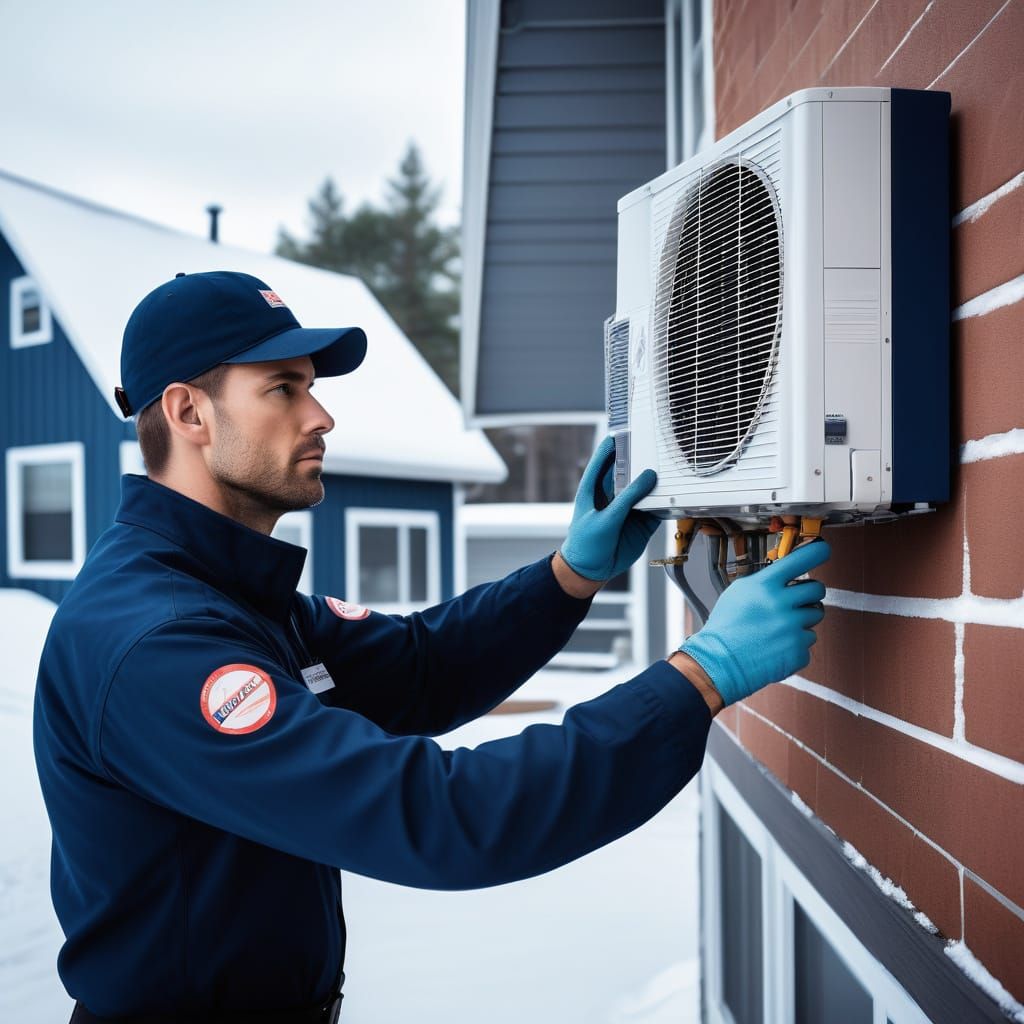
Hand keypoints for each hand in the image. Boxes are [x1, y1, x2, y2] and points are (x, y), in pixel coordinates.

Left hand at [559, 435, 659, 581]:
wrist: (590, 572)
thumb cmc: (585, 544)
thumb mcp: (606, 519)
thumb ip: (628, 498)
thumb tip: (649, 476)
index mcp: (594, 488)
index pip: (605, 459)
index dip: (614, 444)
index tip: (626, 429)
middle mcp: (613, 495)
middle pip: (630, 471)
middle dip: (643, 461)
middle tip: (658, 447)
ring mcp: (629, 509)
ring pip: (647, 490)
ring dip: (658, 483)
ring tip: (673, 470)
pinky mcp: (641, 523)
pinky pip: (657, 509)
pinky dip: (667, 503)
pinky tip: (677, 496)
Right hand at [677, 540, 830, 705]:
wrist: (719, 663)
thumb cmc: (725, 628)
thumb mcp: (738, 593)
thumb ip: (764, 581)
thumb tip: (787, 573)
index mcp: (764, 586)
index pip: (800, 560)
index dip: (817, 552)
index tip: (823, 549)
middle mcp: (781, 604)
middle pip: (817, 589)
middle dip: (810, 593)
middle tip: (796, 601)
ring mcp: (792, 628)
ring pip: (815, 615)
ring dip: (802, 619)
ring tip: (778, 627)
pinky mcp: (798, 650)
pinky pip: (808, 640)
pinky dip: (795, 643)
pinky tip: (776, 645)